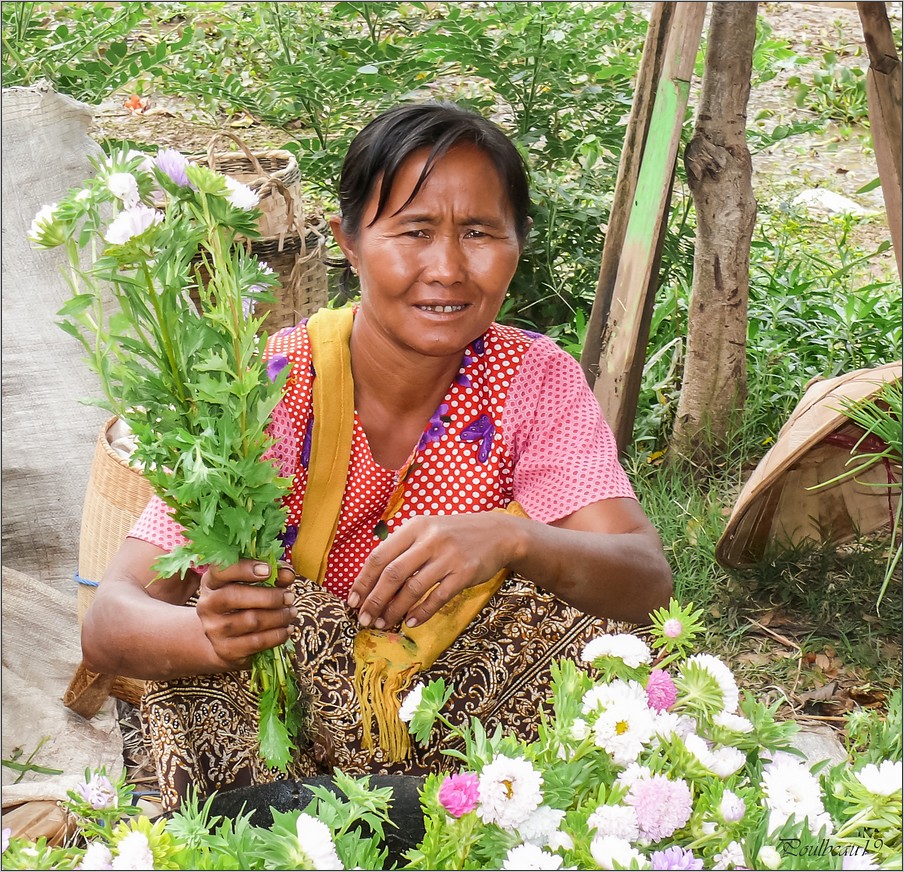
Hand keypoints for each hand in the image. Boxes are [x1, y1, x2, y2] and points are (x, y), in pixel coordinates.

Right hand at [196, 559, 296, 670]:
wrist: (226, 640)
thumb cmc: (244, 603)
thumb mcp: (253, 584)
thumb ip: (271, 575)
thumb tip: (287, 574)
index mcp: (212, 582)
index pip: (221, 571)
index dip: (244, 568)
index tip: (268, 570)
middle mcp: (208, 605)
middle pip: (235, 597)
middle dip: (269, 596)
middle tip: (290, 596)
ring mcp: (214, 629)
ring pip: (251, 620)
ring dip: (278, 616)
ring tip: (291, 612)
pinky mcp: (226, 650)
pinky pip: (257, 642)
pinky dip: (277, 635)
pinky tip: (287, 629)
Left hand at [347, 513, 516, 630]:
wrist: (498, 533)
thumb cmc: (455, 535)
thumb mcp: (428, 530)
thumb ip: (403, 549)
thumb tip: (373, 581)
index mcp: (415, 527)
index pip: (379, 555)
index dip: (363, 580)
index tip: (353, 600)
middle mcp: (430, 539)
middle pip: (392, 573)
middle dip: (375, 600)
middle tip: (364, 619)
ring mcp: (448, 556)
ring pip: (413, 588)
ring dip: (394, 609)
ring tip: (384, 623)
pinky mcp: (465, 572)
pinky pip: (438, 597)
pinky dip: (422, 612)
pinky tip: (411, 622)